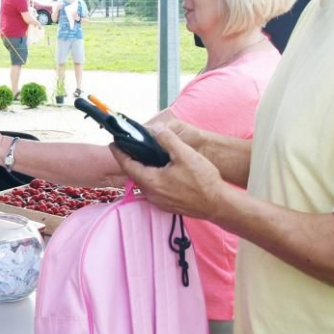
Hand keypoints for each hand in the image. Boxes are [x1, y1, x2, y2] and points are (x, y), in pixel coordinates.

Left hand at [112, 122, 226, 219]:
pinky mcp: (168, 205)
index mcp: (151, 181)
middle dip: (131, 159)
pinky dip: (152, 177)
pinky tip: (161, 169)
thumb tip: (156, 129)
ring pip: (145, 182)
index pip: (127, 165)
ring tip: (145, 155)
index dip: (119, 153)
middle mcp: (151, 194)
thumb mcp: (185, 154)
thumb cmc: (203, 181)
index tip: (113, 143)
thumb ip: (168, 140)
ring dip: (143, 169)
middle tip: (130, 145)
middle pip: (135, 174)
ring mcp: (159, 202)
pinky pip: (154, 188)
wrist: (219, 205)